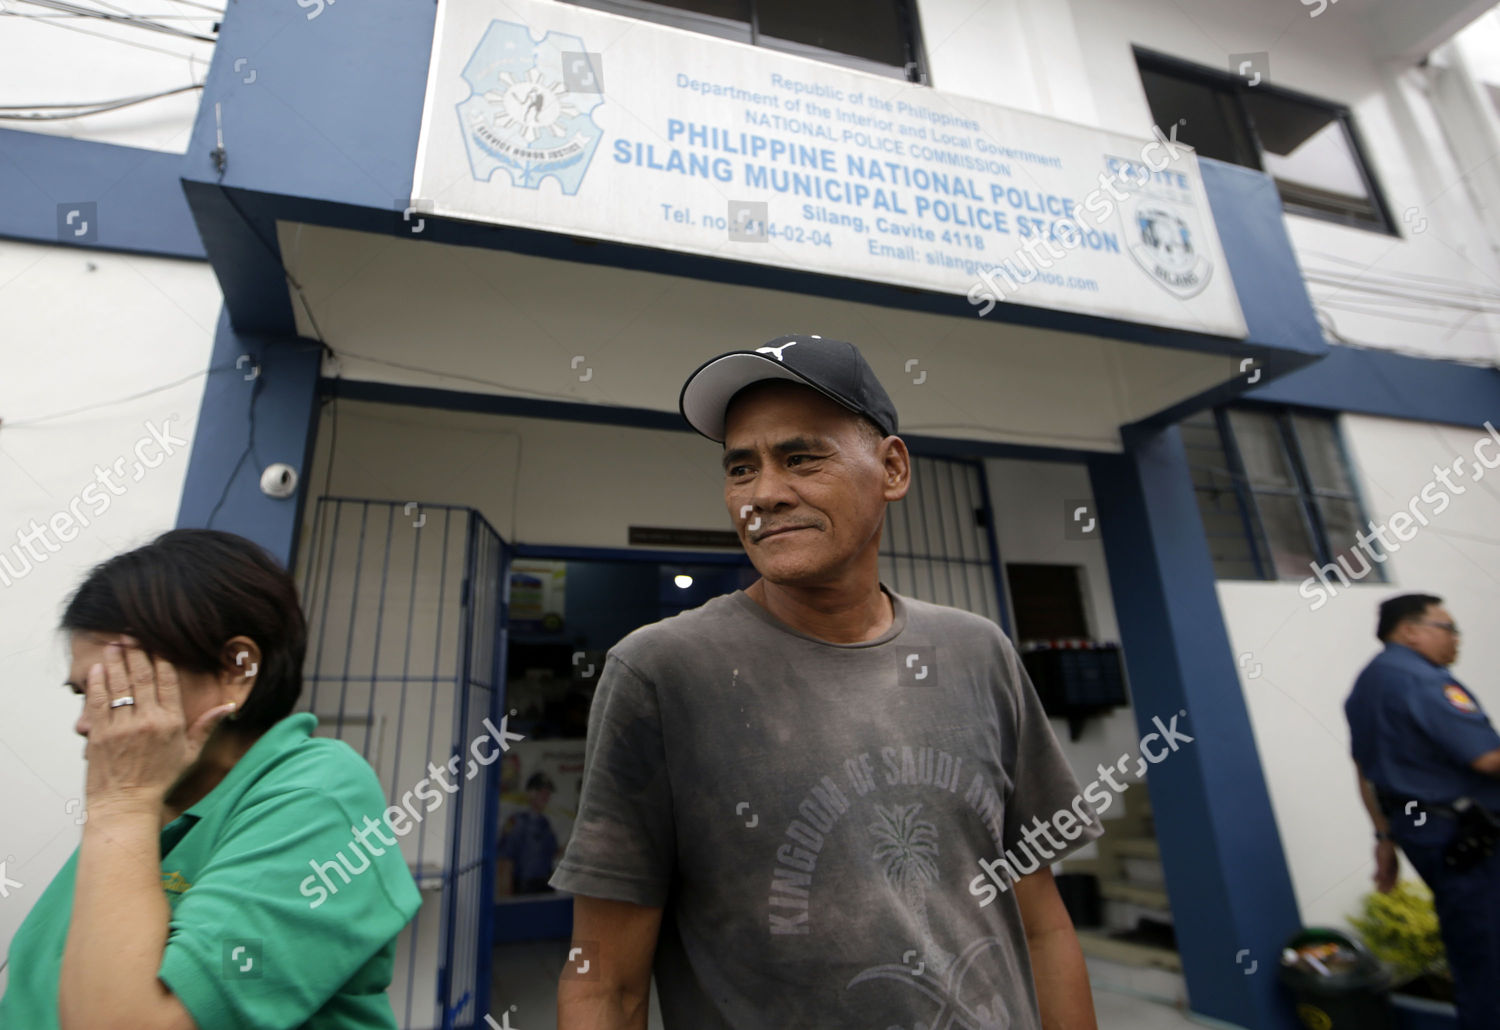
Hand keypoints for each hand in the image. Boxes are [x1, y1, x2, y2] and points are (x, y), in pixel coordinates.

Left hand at [82, 643, 235, 813]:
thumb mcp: (190, 753)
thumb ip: (207, 726)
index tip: (155, 643)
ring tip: (114, 644)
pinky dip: (99, 682)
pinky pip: (99, 701)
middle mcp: (147, 719)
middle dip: (136, 652)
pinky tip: (99, 668)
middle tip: (131, 635)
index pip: (166, 681)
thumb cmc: (159, 780)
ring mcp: (122, 725)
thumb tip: (229, 706)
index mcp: (171, 722)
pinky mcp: (101, 732)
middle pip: (142, 676)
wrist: (125, 804)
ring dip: (116, 661)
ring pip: (119, 684)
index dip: (160, 658)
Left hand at [1374, 839, 1398, 892]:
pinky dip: (1376, 876)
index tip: (1386, 893)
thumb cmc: (1386, 851)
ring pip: (1383, 877)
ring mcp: (1386, 867)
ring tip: (1376, 889)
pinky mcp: (1380, 864)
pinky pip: (1378, 872)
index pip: (1394, 881)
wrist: (1384, 842)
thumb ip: (1383, 871)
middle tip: (1380, 892)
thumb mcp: (1385, 861)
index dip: (1390, 887)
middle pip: (1389, 881)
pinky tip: (1371, 879)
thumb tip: (1382, 880)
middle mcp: (1392, 870)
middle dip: (1385, 887)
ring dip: (1380, 883)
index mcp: (1395, 870)